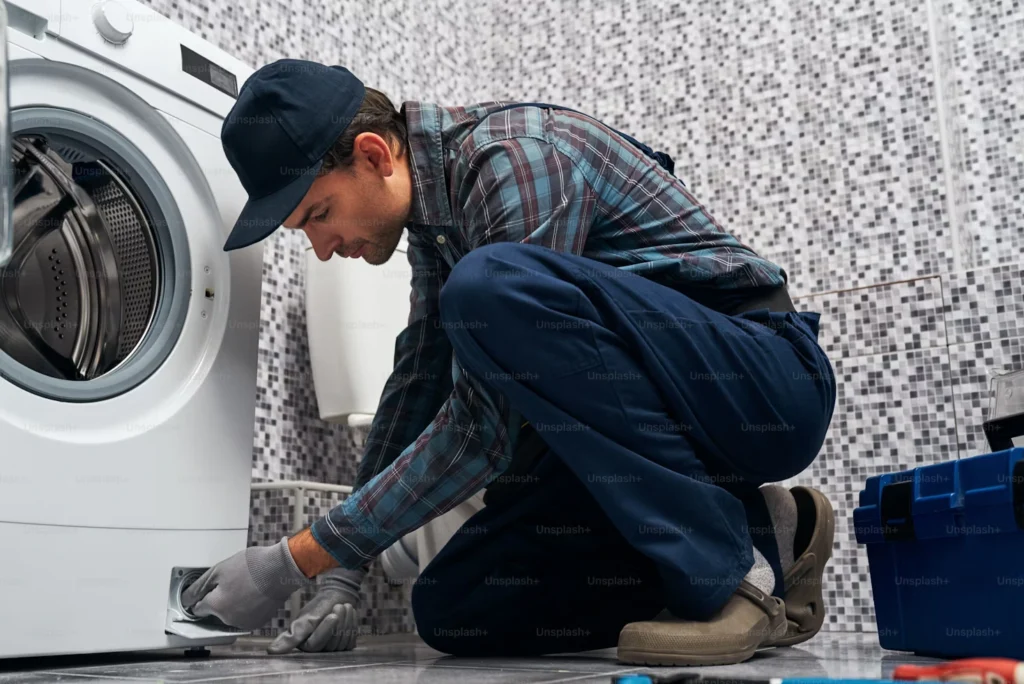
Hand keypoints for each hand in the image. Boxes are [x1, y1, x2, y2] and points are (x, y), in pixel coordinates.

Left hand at [181, 537, 313, 629]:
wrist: (281, 569)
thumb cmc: (252, 566)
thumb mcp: (219, 570)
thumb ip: (199, 587)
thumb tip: (186, 599)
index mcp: (216, 606)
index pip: (198, 608)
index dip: (201, 597)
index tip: (205, 591)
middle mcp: (228, 619)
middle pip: (215, 612)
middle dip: (219, 599)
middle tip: (231, 582)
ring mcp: (244, 622)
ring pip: (230, 615)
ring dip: (232, 605)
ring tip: (244, 587)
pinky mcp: (258, 622)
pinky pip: (244, 617)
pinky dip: (246, 608)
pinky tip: (252, 594)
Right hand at [267, 566, 366, 653]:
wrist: (338, 594)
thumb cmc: (320, 604)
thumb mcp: (307, 618)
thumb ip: (293, 636)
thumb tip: (271, 651)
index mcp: (303, 644)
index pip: (315, 644)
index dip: (325, 630)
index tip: (333, 615)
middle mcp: (316, 649)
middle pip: (331, 645)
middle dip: (339, 623)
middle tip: (339, 606)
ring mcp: (331, 648)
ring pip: (342, 644)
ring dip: (347, 622)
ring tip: (344, 606)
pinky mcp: (344, 644)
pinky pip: (351, 642)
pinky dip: (352, 625)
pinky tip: (350, 614)